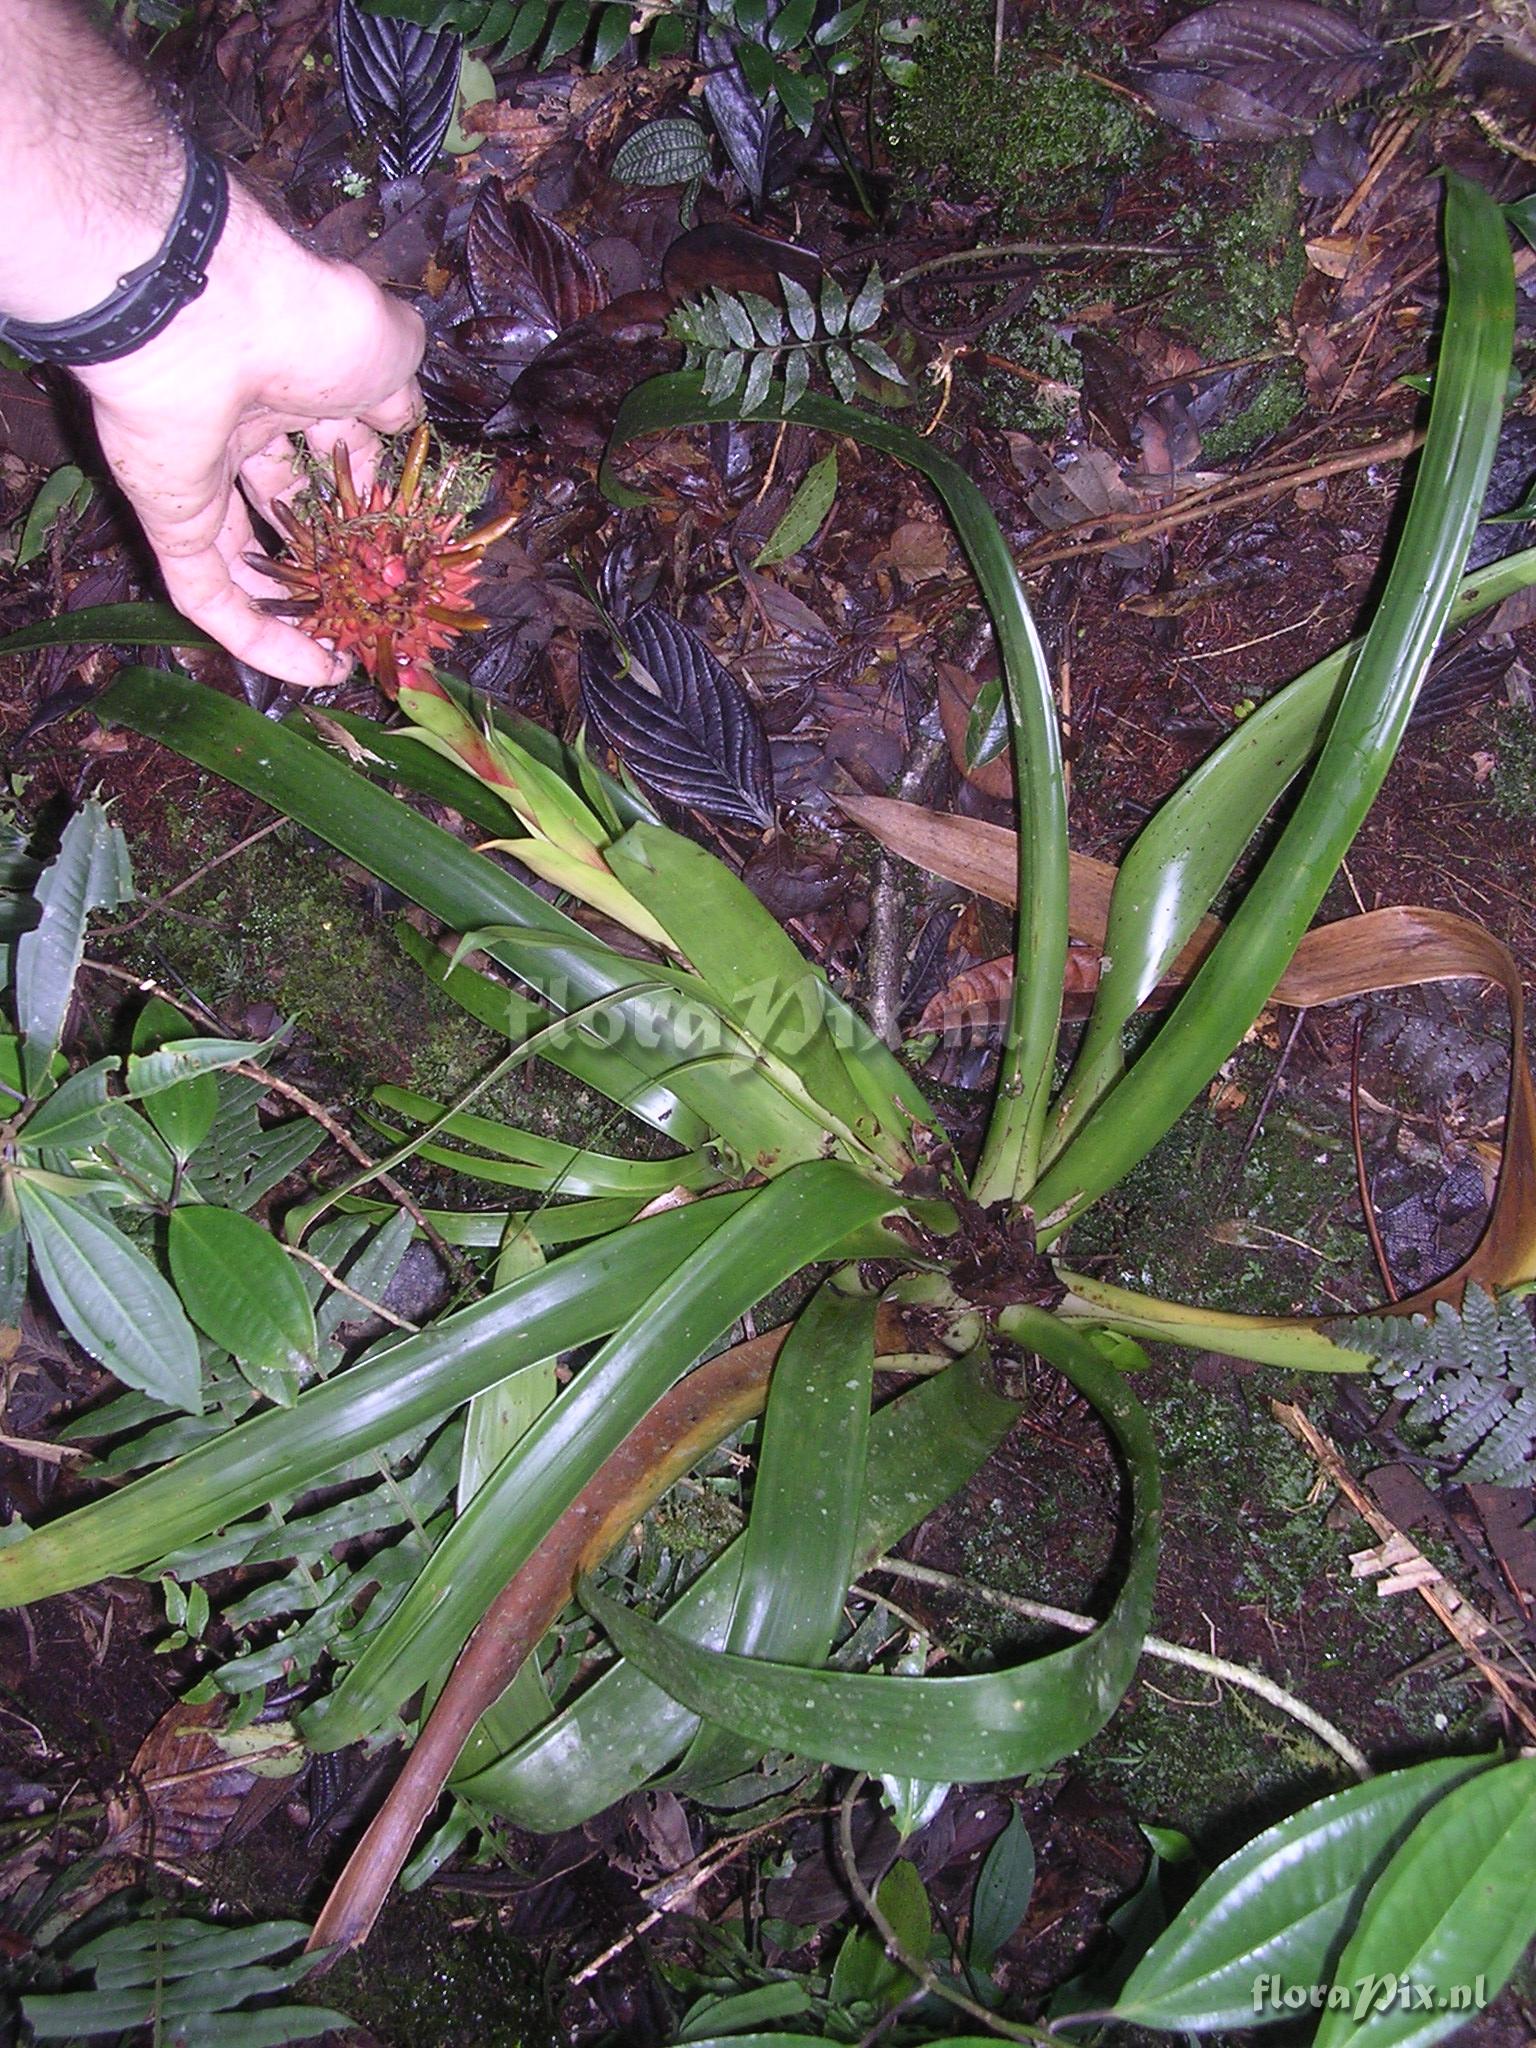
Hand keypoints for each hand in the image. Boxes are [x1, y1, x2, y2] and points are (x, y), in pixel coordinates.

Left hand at [75, 183, 424, 688]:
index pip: (341, 452)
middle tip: (384, 608)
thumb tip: (408, 420)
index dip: (376, 501)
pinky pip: (209, 593)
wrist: (209, 314)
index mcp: (299, 380)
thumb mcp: (390, 349)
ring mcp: (203, 475)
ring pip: (250, 560)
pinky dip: (259, 639)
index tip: (412, 549)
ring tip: (352, 654)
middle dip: (339, 561)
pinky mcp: (170, 519)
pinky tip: (315, 672)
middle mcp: (248, 426)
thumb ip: (401, 393)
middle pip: (294, 511)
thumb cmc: (307, 318)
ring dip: (301, 611)